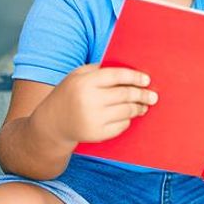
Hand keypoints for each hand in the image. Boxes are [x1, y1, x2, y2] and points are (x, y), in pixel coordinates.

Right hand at [32, 63, 158, 147]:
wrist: (51, 124)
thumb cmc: (68, 94)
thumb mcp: (77, 76)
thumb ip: (99, 69)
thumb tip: (129, 70)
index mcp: (84, 82)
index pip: (117, 76)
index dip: (135, 77)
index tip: (146, 80)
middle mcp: (88, 100)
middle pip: (125, 95)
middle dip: (142, 95)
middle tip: (153, 96)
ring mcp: (93, 119)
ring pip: (126, 111)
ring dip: (139, 108)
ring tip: (144, 106)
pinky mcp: (96, 134)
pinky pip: (121, 125)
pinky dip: (127, 120)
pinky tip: (128, 116)